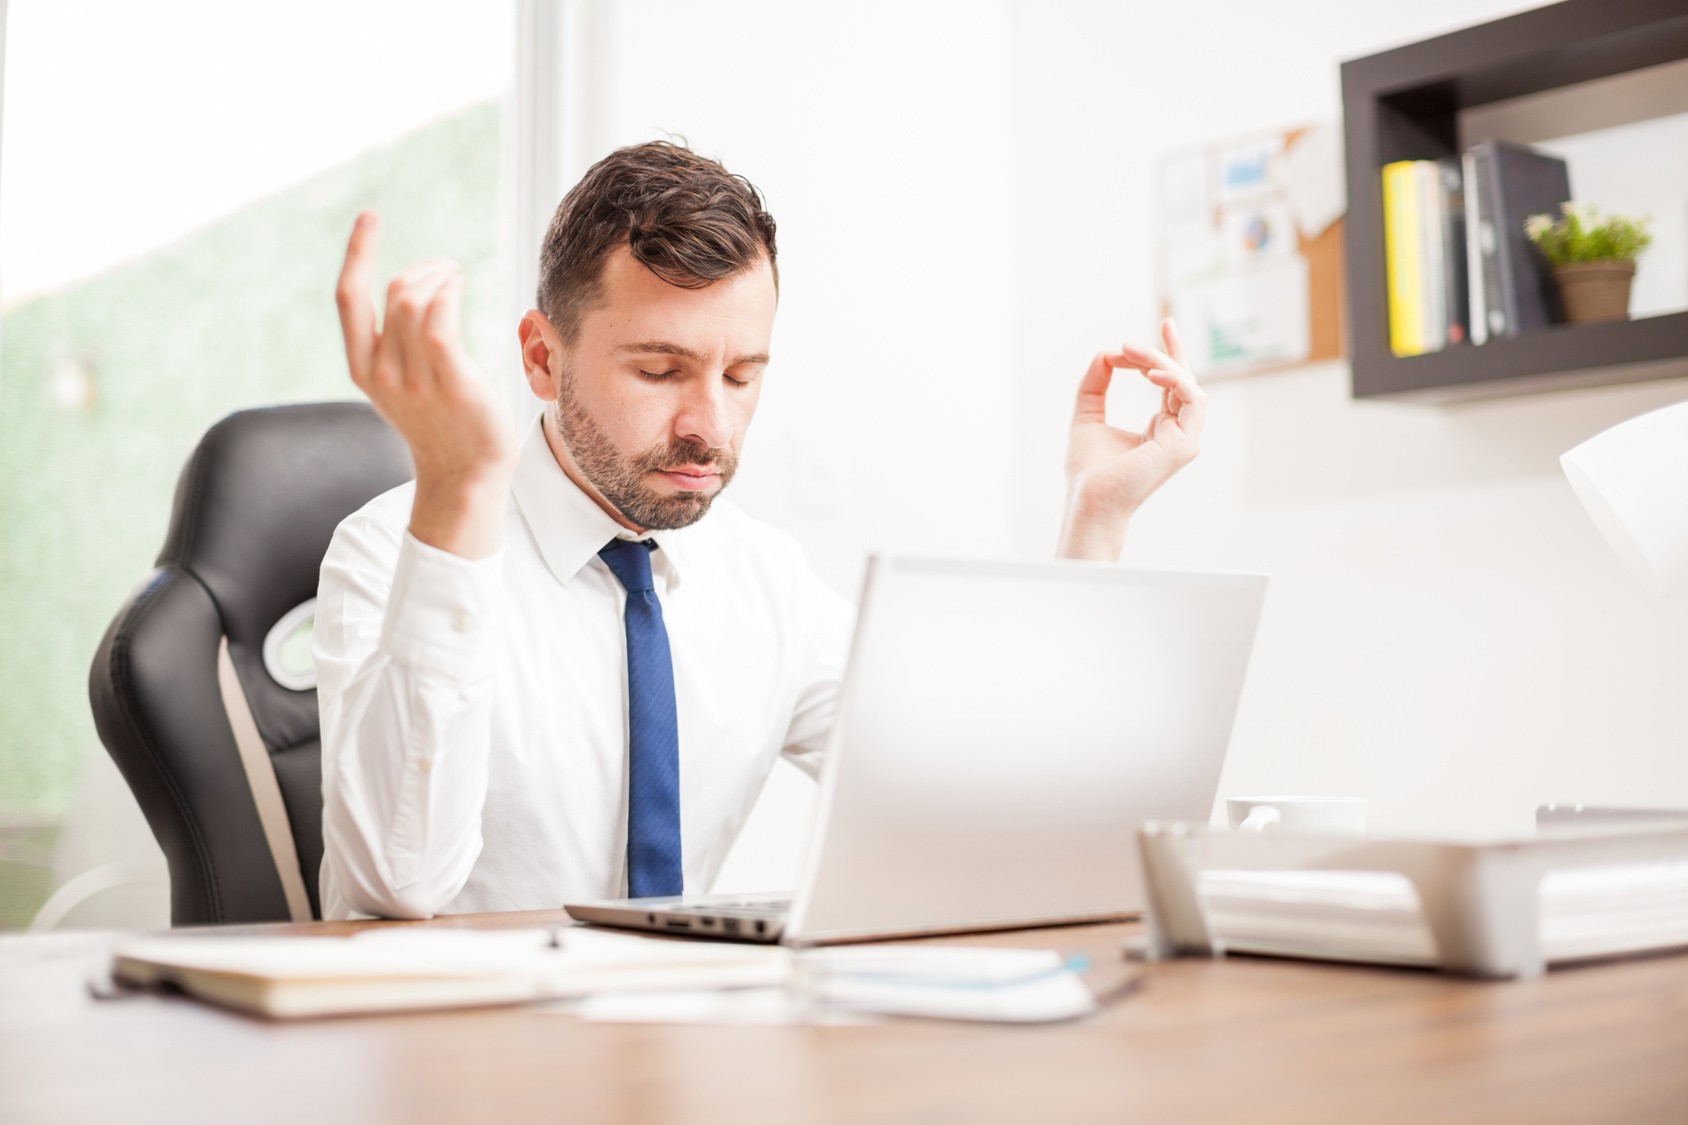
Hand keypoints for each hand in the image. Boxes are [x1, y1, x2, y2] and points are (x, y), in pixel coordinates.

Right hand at [336, 211, 516, 558]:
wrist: (464, 476)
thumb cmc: (443, 426)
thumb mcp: (403, 386)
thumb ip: (396, 348)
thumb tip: (411, 299)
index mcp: (364, 369)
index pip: (348, 298)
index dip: (357, 253)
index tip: (369, 218)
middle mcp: (382, 372)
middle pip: (393, 292)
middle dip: (422, 268)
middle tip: (447, 268)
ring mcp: (414, 378)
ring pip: (415, 300)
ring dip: (440, 275)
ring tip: (457, 277)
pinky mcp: (449, 381)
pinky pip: (439, 320)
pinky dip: (449, 291)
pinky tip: (460, 286)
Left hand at [1056, 317, 1205, 561]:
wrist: (1089, 498)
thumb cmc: (1088, 470)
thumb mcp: (1086, 415)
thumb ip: (1095, 385)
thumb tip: (1103, 354)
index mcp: (1159, 428)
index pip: (1171, 385)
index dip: (1169, 354)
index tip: (1165, 325)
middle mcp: (1176, 432)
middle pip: (1184, 380)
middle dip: (1173, 349)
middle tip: (1164, 323)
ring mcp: (1184, 439)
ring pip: (1187, 385)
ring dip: (1161, 361)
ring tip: (1131, 351)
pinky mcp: (1185, 444)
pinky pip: (1191, 399)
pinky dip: (1174, 379)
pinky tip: (1150, 373)